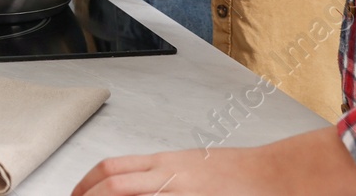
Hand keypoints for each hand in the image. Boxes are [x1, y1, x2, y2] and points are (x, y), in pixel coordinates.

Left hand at [73, 131, 355, 195]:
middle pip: (112, 187)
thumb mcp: (194, 167)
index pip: (112, 170)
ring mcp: (183, 194)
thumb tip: (127, 187)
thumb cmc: (240, 174)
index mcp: (167, 163)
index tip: (76, 195)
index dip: (86, 185)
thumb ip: (160, 176)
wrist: (279, 177)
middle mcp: (170, 178)